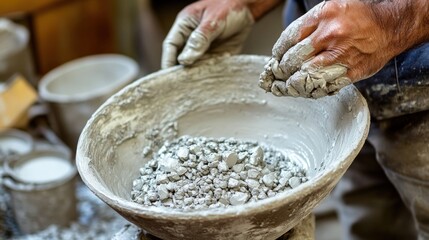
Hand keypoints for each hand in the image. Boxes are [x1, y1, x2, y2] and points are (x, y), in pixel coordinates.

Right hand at [161, 0, 254, 68]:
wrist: (248, 9)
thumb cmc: (228, 7)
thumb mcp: (213, 21)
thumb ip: (199, 39)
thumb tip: (184, 60)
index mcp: (184, 26)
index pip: (170, 45)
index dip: (168, 60)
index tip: (169, 76)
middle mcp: (190, 39)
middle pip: (181, 59)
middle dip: (185, 70)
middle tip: (188, 80)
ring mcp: (202, 49)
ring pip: (196, 66)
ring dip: (202, 70)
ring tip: (213, 64)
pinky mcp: (215, 56)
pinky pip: (210, 67)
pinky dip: (214, 68)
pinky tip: (223, 58)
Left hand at [260, 0, 428, 97]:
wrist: (390, 26)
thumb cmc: (359, 17)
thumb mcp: (330, 10)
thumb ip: (308, 27)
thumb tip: (286, 48)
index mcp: (322, 17)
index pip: (288, 39)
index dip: (277, 54)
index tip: (274, 60)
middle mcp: (329, 35)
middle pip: (293, 60)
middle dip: (281, 71)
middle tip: (276, 76)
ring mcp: (340, 55)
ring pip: (305, 76)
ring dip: (291, 84)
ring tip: (285, 86)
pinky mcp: (350, 72)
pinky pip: (324, 86)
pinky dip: (311, 90)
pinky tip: (304, 90)